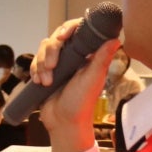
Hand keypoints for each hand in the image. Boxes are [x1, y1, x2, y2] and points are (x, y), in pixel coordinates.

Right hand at [31, 21, 121, 151]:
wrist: (63, 123)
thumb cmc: (81, 103)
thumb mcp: (92, 80)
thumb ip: (102, 59)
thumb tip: (117, 38)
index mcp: (87, 55)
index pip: (77, 30)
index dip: (68, 28)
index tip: (62, 37)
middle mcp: (73, 56)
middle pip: (56, 38)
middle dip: (50, 52)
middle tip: (52, 67)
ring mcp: (59, 63)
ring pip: (44, 48)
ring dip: (41, 64)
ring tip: (46, 82)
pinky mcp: (45, 71)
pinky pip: (35, 61)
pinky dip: (35, 70)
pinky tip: (39, 82)